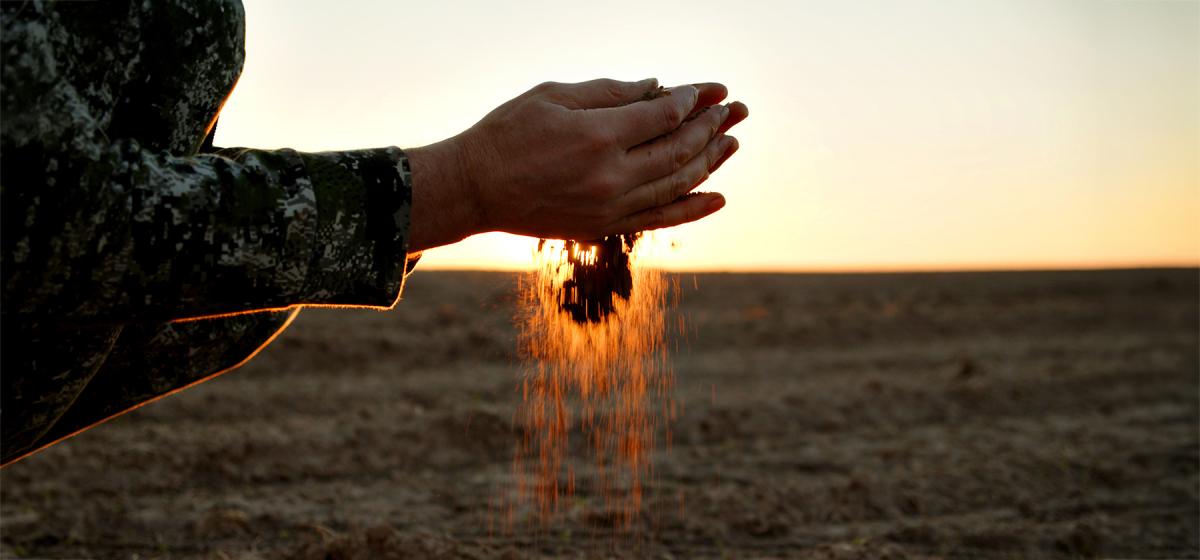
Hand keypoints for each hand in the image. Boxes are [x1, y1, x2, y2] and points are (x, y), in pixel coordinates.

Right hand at [406, 78, 747, 250]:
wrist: (475, 189)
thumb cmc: (507, 133)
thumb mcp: (553, 96)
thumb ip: (609, 92)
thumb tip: (657, 88)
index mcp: (597, 137)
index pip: (663, 116)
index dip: (690, 100)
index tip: (705, 90)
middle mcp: (610, 176)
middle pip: (678, 150)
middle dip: (710, 127)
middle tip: (734, 111)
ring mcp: (609, 207)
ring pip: (675, 184)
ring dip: (710, 162)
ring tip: (733, 143)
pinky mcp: (604, 227)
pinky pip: (659, 219)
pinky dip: (691, 209)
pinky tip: (718, 197)